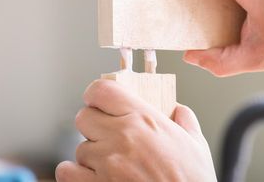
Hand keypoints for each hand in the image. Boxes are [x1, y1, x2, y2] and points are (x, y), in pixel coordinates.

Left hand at [55, 79, 216, 181]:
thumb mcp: (197, 146)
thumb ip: (185, 122)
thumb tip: (179, 112)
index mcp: (144, 119)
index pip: (101, 91)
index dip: (97, 95)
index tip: (99, 101)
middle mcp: (121, 137)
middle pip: (83, 117)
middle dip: (93, 125)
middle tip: (106, 135)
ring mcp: (106, 164)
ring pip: (80, 148)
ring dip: (91, 155)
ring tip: (110, 164)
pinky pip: (67, 172)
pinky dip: (75, 174)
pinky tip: (93, 177)